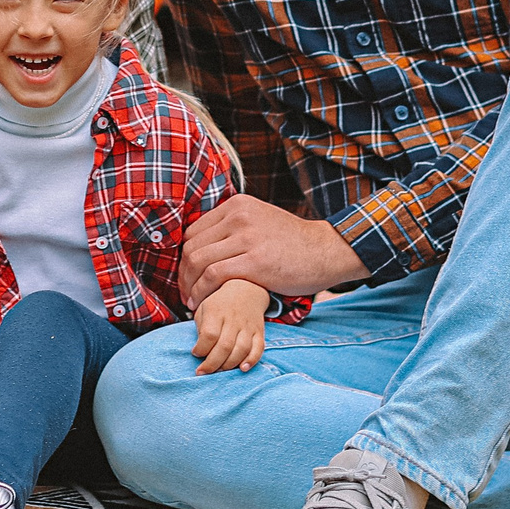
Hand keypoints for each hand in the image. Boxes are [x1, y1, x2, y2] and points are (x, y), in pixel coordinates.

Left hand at [181, 193, 362, 303]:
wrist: (326, 251)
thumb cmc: (292, 242)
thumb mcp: (260, 220)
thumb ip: (234, 226)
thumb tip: (204, 245)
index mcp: (237, 205)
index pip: (194, 231)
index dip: (185, 256)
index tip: (187, 275)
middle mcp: (239, 216)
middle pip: (192, 246)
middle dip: (183, 273)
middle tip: (185, 292)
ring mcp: (246, 237)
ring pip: (198, 261)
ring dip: (189, 285)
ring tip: (191, 301)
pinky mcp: (254, 261)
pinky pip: (213, 276)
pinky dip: (201, 292)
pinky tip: (201, 303)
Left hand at [192, 278, 269, 373]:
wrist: (246, 288)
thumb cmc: (220, 303)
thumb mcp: (205, 308)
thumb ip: (201, 327)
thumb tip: (200, 350)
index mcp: (217, 312)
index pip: (209, 335)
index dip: (201, 348)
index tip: (195, 353)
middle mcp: (233, 319)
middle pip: (224, 346)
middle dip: (212, 364)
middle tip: (203, 372)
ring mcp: (248, 326)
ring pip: (241, 350)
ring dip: (229, 365)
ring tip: (219, 370)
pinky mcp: (259, 332)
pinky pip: (259, 349)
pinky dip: (252, 360)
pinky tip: (243, 368)